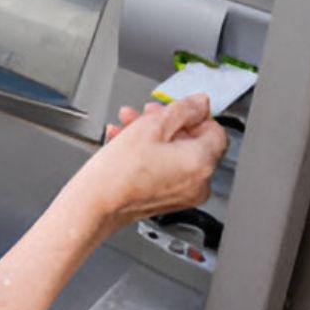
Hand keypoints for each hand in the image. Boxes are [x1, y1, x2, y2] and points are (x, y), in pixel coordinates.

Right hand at [67, 94, 228, 229]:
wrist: (94, 205)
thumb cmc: (118, 173)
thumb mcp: (151, 125)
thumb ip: (183, 109)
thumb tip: (200, 104)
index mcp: (201, 163)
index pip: (215, 130)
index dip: (194, 114)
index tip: (176, 108)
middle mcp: (199, 183)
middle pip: (193, 142)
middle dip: (168, 123)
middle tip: (148, 114)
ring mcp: (184, 195)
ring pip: (176, 155)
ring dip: (154, 136)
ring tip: (129, 126)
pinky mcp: (167, 201)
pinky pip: (166, 170)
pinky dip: (150, 155)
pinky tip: (126, 143)